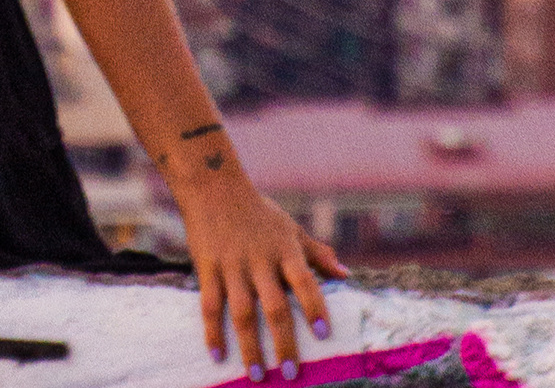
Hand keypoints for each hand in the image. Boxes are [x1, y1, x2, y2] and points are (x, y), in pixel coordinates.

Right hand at [171, 153, 347, 374]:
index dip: (314, 306)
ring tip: (257, 376)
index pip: (304, 280)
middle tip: (291, 374)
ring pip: (242, 312)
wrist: (212, 185)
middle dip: (284, 342)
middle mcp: (259, 261)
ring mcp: (232, 266)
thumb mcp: (290, 228)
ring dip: (250, 347)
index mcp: (283, 250)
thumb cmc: (257, 211)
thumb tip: (346, 274)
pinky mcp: (207, 268)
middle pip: (274, 306)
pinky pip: (210, 305)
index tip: (323, 334)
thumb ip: (317, 253)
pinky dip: (212, 332)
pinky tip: (218, 356)